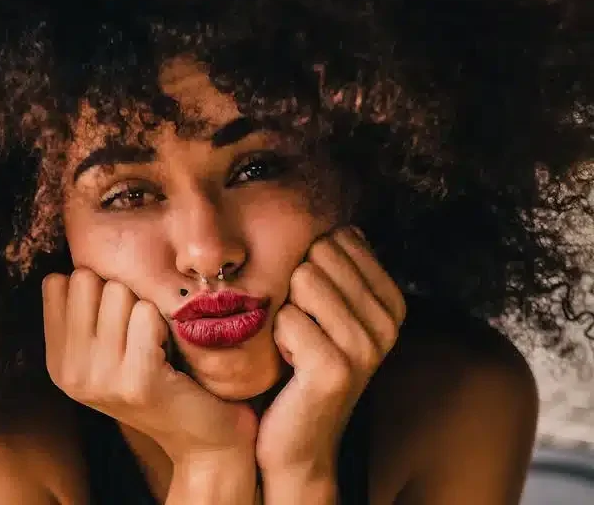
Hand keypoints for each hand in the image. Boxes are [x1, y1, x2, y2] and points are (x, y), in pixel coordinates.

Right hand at [42, 269, 257, 466]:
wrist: (202, 437)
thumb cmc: (159, 378)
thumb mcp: (106, 350)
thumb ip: (84, 311)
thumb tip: (78, 262)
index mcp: (57, 362)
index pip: (56, 283)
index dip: (94, 288)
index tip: (114, 319)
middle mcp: (70, 372)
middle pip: (88, 280)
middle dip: (119, 294)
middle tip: (138, 332)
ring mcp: (101, 379)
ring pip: (118, 292)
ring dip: (145, 308)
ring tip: (154, 343)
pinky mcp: (138, 380)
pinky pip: (146, 313)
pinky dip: (163, 323)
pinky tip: (168, 352)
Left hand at [256, 226, 405, 475]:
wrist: (296, 441)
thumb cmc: (303, 366)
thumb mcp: (331, 313)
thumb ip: (341, 270)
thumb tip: (346, 226)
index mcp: (391, 302)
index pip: (341, 238)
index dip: (312, 265)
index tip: (316, 307)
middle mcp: (387, 322)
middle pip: (319, 254)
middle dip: (298, 286)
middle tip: (303, 327)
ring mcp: (365, 347)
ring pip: (303, 279)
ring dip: (286, 311)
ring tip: (296, 344)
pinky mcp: (335, 369)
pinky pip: (286, 318)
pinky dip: (276, 338)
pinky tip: (289, 364)